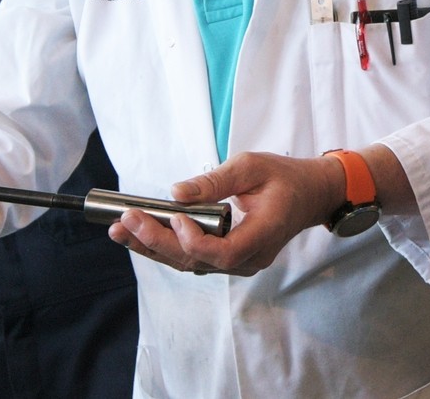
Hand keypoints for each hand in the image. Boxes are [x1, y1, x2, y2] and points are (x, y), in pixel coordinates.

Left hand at [108, 152, 345, 275]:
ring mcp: (238, 262)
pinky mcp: (226, 257)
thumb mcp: (253, 166)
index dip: (194, 241)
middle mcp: (249, 258)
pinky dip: (164, 246)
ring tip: (119, 230)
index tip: (175, 217)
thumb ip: (215, 181)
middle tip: (124, 222)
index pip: (223, 253)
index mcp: (264, 235)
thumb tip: (177, 193)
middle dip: (155, 242)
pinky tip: (137, 234)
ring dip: (152, 247)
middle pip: (197, 261)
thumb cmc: (285, 178)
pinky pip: (192, 258)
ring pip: (189, 263)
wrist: (310, 195)